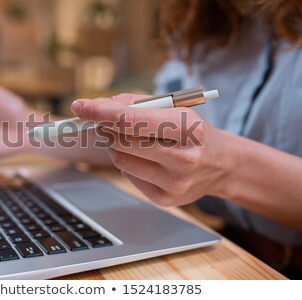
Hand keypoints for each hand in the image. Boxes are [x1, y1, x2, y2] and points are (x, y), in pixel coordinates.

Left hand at [71, 93, 229, 206]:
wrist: (221, 164)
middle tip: (105, 121)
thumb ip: (136, 102)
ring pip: (121, 159)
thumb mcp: (174, 108)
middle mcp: (183, 158)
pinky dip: (128, 162)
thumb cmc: (192, 131)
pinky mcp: (165, 199)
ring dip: (116, 145)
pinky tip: (145, 158)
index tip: (79, 106)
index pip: (131, 120)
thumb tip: (99, 106)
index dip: (100, 112)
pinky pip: (129, 175)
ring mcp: (174, 183)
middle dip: (106, 127)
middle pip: (122, 140)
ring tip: (131, 139)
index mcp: (188, 128)